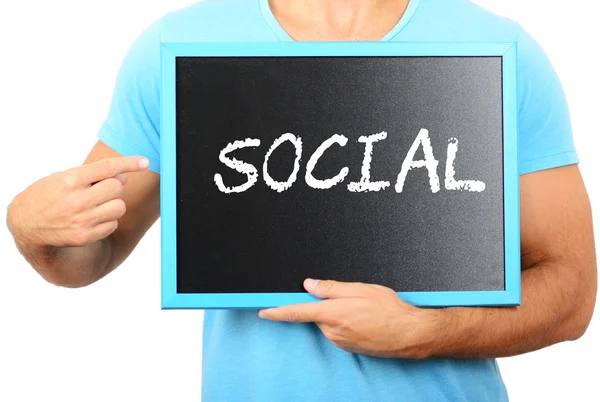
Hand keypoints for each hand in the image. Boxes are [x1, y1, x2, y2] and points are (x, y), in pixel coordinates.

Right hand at [7, 156, 148, 247]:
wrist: (25, 224)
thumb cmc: (47, 195)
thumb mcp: (62, 177)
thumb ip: (91, 176)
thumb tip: (123, 178)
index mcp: (71, 181)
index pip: (107, 168)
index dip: (129, 163)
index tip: (144, 161)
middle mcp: (78, 200)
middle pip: (117, 188)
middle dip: (114, 186)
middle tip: (101, 189)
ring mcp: (82, 220)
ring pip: (119, 207)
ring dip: (113, 204)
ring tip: (97, 204)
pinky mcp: (85, 236)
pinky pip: (113, 224)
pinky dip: (108, 220)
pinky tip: (92, 218)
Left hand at [259, 279, 442, 358]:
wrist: (410, 334)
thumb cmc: (389, 309)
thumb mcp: (360, 289)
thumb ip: (331, 287)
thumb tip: (309, 284)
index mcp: (331, 313)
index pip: (295, 312)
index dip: (277, 311)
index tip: (263, 311)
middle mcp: (332, 331)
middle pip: (316, 314)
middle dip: (326, 304)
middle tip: (350, 297)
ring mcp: (340, 342)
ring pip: (329, 322)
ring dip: (339, 314)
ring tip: (364, 309)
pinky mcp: (348, 348)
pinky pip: (339, 332)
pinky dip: (347, 323)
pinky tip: (366, 319)